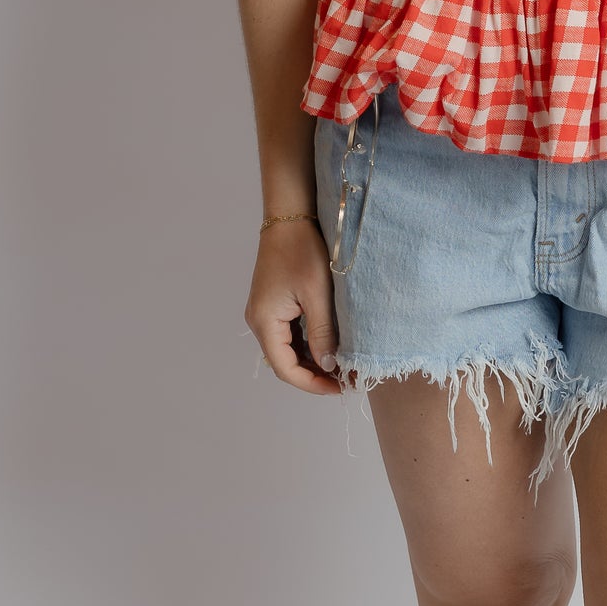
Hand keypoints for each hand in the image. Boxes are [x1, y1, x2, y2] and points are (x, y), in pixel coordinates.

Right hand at [245, 220, 343, 392]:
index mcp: (265, 322)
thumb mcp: (318, 295)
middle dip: (315, 375)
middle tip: (346, 380)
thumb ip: (323, 334)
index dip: (312, 384)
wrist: (290, 218)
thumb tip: (329, 367)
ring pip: (288, 351)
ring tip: (342, 367)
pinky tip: (331, 348)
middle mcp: (259, 322)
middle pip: (285, 363)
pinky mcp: (273, 306)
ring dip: (313, 362)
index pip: (285, 369)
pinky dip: (309, 346)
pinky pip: (289, 336)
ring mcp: (265, 314)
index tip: (340, 388)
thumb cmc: (303, 250)